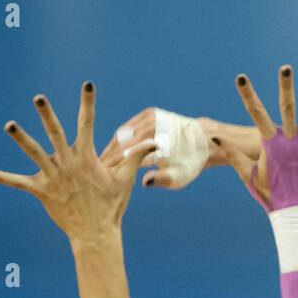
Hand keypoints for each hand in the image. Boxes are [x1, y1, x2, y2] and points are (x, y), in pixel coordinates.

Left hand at [0, 83, 157, 241]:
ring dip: (21, 138)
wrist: (95, 232)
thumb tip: (156, 142)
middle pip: (56, 133)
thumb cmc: (110, 205)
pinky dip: (3, 177)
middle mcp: (68, 162)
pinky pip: (19, 182)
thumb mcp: (125, 179)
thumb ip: (136, 157)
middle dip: (48, 114)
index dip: (88, 103)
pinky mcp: (42, 191)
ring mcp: (53, 176)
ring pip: (34, 152)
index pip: (88, 123)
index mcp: (86, 157)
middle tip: (39, 97)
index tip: (88, 85)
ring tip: (8, 124)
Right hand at [100, 107, 218, 188]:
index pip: (128, 149)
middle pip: (121, 140)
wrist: (203, 141)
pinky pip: (126, 131)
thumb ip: (162, 179)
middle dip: (108, 157)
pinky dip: (117, 144)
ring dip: (110, 150)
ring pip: (120, 135)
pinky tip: (109, 158)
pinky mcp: (145, 116)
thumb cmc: (191, 162)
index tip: (103, 178)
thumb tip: (144, 182)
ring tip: (99, 168)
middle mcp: (151, 119)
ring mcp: (147, 115)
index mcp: (157, 131)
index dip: (114, 164)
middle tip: (94, 174)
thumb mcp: (180, 175)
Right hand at [210, 66, 297, 207]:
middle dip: (286, 87)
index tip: (240, 78)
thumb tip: (215, 137)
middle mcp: (290, 142)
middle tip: (285, 68)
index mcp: (271, 145)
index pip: (256, 114)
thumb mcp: (248, 175)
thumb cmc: (271, 194)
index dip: (248, 95)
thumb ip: (233, 155)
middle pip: (287, 108)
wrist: (295, 214)